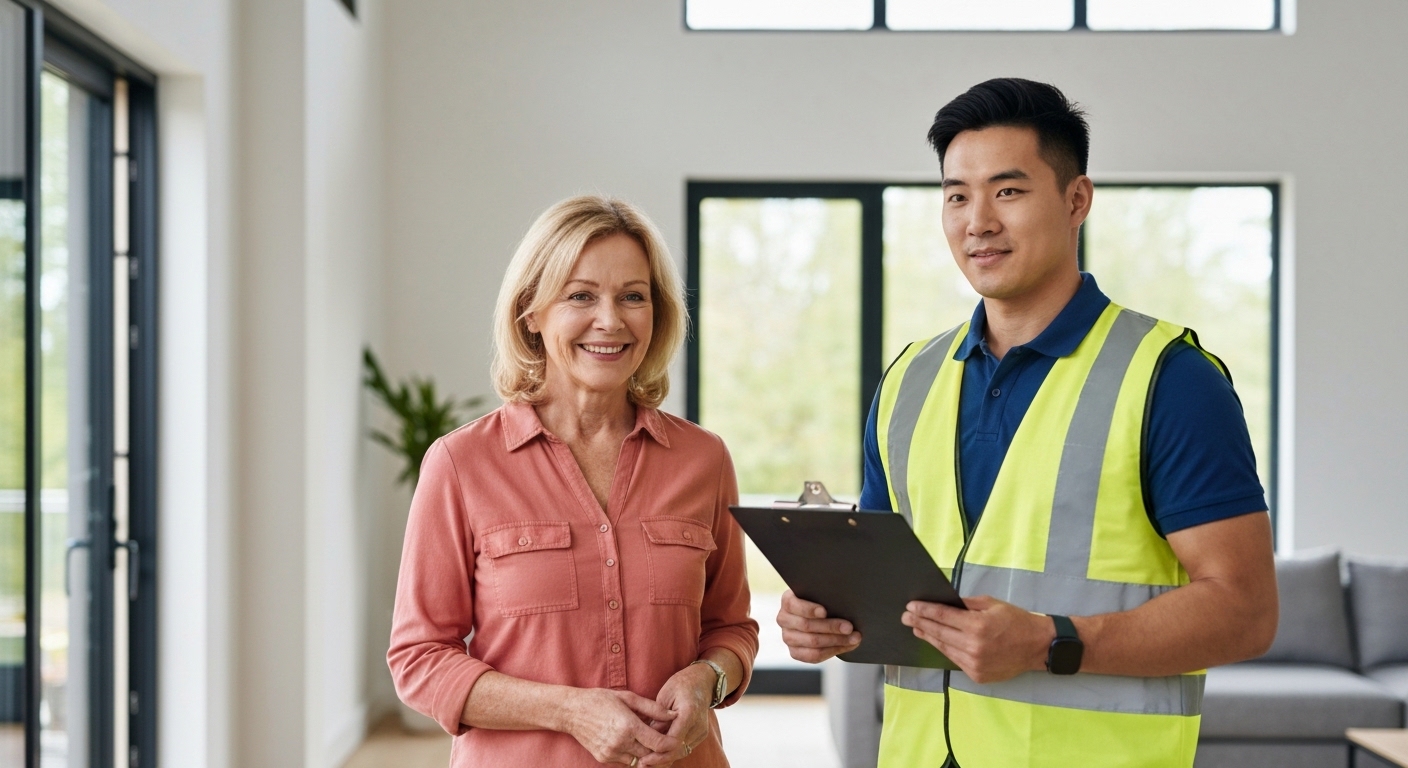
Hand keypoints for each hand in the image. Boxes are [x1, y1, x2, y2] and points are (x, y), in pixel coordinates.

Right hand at [559, 688, 680, 765]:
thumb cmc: (600, 700)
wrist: (571, 711)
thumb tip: (673, 715)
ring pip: (639, 761)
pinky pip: (626, 762)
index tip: (677, 740)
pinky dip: (633, 755)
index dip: (671, 744)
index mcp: (628, 725)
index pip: (658, 744)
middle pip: (650, 755)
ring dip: (647, 754)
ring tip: (651, 742)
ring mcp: (611, 752)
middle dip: (661, 751)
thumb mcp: (628, 698)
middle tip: (668, 742)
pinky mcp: (604, 758)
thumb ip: (653, 708)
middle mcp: (620, 742)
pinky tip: (634, 743)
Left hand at [639, 663, 713, 766]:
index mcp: (689, 713)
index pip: (674, 741)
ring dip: (665, 758)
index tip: (643, 759)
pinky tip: (658, 755)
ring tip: (647, 763)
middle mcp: (698, 725)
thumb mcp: (664, 697)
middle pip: (678, 751)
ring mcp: (701, 731)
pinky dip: (672, 752)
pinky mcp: (700, 735)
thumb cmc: (680, 685)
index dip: (658, 753)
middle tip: (642, 765)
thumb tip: (648, 738)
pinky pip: (685, 748)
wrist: (701, 681)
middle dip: (660, 760)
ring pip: (682, 752)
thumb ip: (658, 718)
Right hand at [777, 589, 860, 663]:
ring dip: (837, 641)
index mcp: (788, 601)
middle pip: (807, 626)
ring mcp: (788, 637)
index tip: (824, 611)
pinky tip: (846, 646)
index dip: (809, 609)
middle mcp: (784, 619)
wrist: (819, 618)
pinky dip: (833, 651)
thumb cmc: (824, 602)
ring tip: (854, 638)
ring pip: (813, 642)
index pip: (793, 605)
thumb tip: (844, 603)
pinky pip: (814, 656)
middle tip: (849, 627)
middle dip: (831, 627)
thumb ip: (827, 596)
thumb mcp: (823, 595)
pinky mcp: (795, 652)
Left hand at [901, 595, 1053, 683]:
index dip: (924, 611)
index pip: (942, 616)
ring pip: (944, 648)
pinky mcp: (977, 675)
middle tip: (906, 617)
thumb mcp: (991, 604)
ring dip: (928, 638)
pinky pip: (955, 660)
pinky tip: (936, 642)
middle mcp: (973, 646)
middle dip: (920, 623)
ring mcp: (975, 663)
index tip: (911, 607)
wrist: (1037, 646)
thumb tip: (944, 604)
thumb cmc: (1016, 621)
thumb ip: (966, 604)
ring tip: (916, 629)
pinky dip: (945, 650)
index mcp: (977, 626)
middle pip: (939, 633)